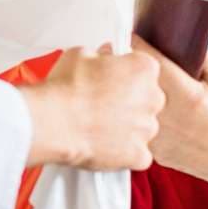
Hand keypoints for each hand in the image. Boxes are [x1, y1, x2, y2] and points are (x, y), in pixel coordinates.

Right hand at [18, 46, 163, 170]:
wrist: (55, 122)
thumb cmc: (67, 88)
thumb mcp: (81, 54)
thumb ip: (100, 57)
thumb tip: (100, 60)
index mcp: (144, 69)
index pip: (145, 69)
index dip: (127, 74)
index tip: (114, 78)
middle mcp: (152, 98)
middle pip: (147, 99)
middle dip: (130, 101)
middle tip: (104, 102)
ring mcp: (146, 128)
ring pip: (143, 127)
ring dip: (127, 127)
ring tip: (100, 125)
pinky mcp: (138, 154)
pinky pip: (138, 154)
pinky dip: (125, 153)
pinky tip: (106, 145)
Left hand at [133, 39, 207, 189]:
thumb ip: (201, 59)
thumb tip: (185, 35)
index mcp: (188, 95)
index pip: (152, 63)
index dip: (137, 44)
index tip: (129, 34)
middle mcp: (171, 116)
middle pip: (133, 82)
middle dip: (124, 66)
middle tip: (116, 53)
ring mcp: (160, 137)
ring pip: (128, 108)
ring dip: (122, 91)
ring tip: (120, 80)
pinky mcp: (153, 152)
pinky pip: (132, 128)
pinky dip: (129, 116)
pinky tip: (130, 108)